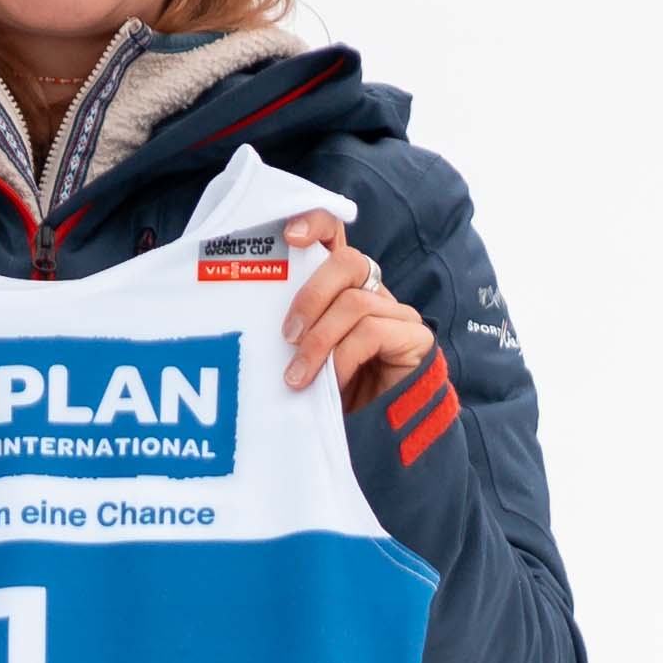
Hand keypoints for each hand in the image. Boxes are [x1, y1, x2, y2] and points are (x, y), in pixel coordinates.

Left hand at [263, 219, 426, 409]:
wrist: (381, 439)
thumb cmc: (335, 396)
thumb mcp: (304, 357)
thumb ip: (291, 333)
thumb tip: (246, 320)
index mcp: (344, 289)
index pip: (335, 238)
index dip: (315, 224)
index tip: (288, 235)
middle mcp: (374, 293)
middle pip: (349, 262)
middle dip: (311, 294)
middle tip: (286, 335)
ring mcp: (398, 314)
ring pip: (355, 301)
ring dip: (319, 340)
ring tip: (297, 376)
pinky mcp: (416, 338)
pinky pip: (373, 332)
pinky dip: (344, 358)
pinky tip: (333, 383)